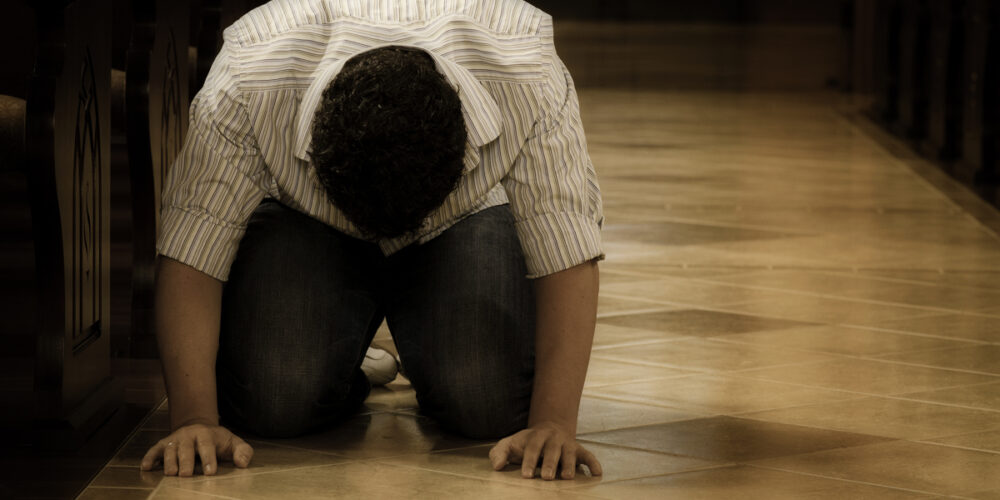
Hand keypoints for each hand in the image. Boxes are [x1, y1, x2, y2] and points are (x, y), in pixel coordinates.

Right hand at [140, 422, 253, 475]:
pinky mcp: (164, 444)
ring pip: (170, 449)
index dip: (209, 459)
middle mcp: (189, 435)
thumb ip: (243, 451)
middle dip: (186, 461)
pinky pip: (154, 450)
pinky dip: (149, 457)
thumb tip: (243, 463)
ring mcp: (175, 439)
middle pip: (186, 449)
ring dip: (169, 461)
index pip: (208, 446)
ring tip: (170, 474)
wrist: (199, 427)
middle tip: (186, 475)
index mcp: (206, 435)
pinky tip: (145, 467)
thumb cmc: (218, 441)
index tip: (210, 472)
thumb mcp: (233, 443)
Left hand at [488, 422, 602, 479]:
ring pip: (569, 453)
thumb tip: (497, 466)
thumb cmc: (526, 442)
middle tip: (546, 477)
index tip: (526, 475)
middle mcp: (553, 439)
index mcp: (535, 436)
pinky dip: (593, 463)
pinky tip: (597, 473)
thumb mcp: (511, 443)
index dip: (528, 461)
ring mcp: (567, 444)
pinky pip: (588, 455)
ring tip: (566, 477)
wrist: (549, 428)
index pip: (531, 448)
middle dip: (549, 463)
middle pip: (551, 450)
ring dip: (569, 464)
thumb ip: (500, 452)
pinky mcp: (579, 449)